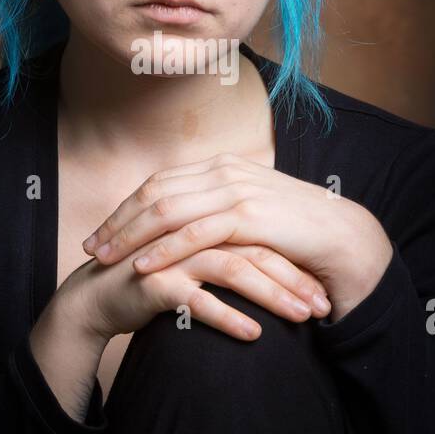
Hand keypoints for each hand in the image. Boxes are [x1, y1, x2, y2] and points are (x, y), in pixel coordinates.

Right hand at [57, 235, 332, 344]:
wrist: (98, 294)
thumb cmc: (155, 276)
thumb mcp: (199, 256)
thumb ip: (232, 247)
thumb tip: (283, 262)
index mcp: (207, 215)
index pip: (264, 233)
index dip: (298, 258)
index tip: (327, 288)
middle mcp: (194, 227)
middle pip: (256, 247)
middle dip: (294, 278)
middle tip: (324, 306)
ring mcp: (174, 253)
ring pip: (234, 269)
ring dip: (272, 295)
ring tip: (302, 319)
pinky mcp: (156, 280)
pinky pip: (198, 300)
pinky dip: (228, 317)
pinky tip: (253, 336)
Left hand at [81, 152, 393, 322]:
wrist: (344, 238)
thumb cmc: (297, 233)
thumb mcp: (252, 214)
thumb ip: (220, 212)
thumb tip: (187, 226)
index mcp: (222, 166)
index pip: (160, 183)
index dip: (126, 208)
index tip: (102, 232)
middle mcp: (224, 171)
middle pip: (154, 193)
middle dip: (118, 222)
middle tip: (90, 248)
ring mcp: (236, 190)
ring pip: (167, 211)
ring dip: (130, 237)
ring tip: (105, 260)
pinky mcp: (249, 215)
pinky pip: (195, 233)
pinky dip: (164, 249)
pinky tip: (142, 267)